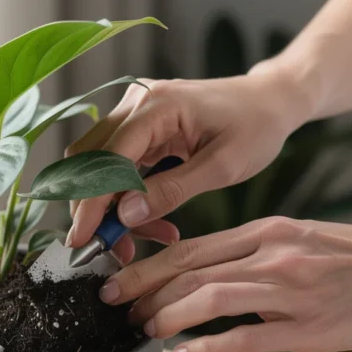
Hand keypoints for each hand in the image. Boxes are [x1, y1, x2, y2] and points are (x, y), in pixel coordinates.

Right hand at [65, 69, 313, 260]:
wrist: (269, 101)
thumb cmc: (256, 126)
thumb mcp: (223, 166)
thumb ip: (173, 191)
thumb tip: (125, 216)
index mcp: (157, 104)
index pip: (107, 158)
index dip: (91, 203)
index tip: (83, 240)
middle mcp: (135, 101)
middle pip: (89, 162)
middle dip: (97, 211)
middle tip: (119, 249)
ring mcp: (132, 111)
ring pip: (96, 167)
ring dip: (110, 207)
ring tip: (145, 236)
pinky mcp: (136, 125)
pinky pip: (113, 166)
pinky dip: (124, 196)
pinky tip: (150, 218)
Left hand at [98, 216, 351, 351]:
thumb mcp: (302, 236)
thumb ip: (253, 250)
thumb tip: (205, 270)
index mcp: (267, 231)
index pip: (190, 246)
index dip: (146, 264)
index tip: (118, 278)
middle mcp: (272, 255)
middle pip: (188, 269)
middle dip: (141, 287)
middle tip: (112, 304)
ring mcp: (290, 291)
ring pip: (209, 298)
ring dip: (166, 315)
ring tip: (142, 328)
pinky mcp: (308, 327)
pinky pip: (247, 338)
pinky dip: (208, 348)